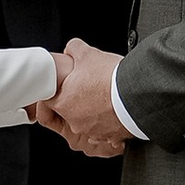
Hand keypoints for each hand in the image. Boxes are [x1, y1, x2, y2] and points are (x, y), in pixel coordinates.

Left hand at [42, 37, 127, 159]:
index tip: (64, 84)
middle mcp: (75, 122)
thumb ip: (74, 49)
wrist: (137, 94)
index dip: (56, 89)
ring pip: (89, 121)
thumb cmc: (111, 78)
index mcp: (63, 103)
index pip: (48, 99)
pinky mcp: (111, 136)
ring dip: (94, 111)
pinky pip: (107, 129)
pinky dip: (111, 120)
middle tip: (88, 86)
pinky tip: (117, 109)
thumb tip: (72, 48)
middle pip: (69, 110)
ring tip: (105, 97)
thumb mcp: (87, 54)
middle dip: (77, 99)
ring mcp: (93, 132)